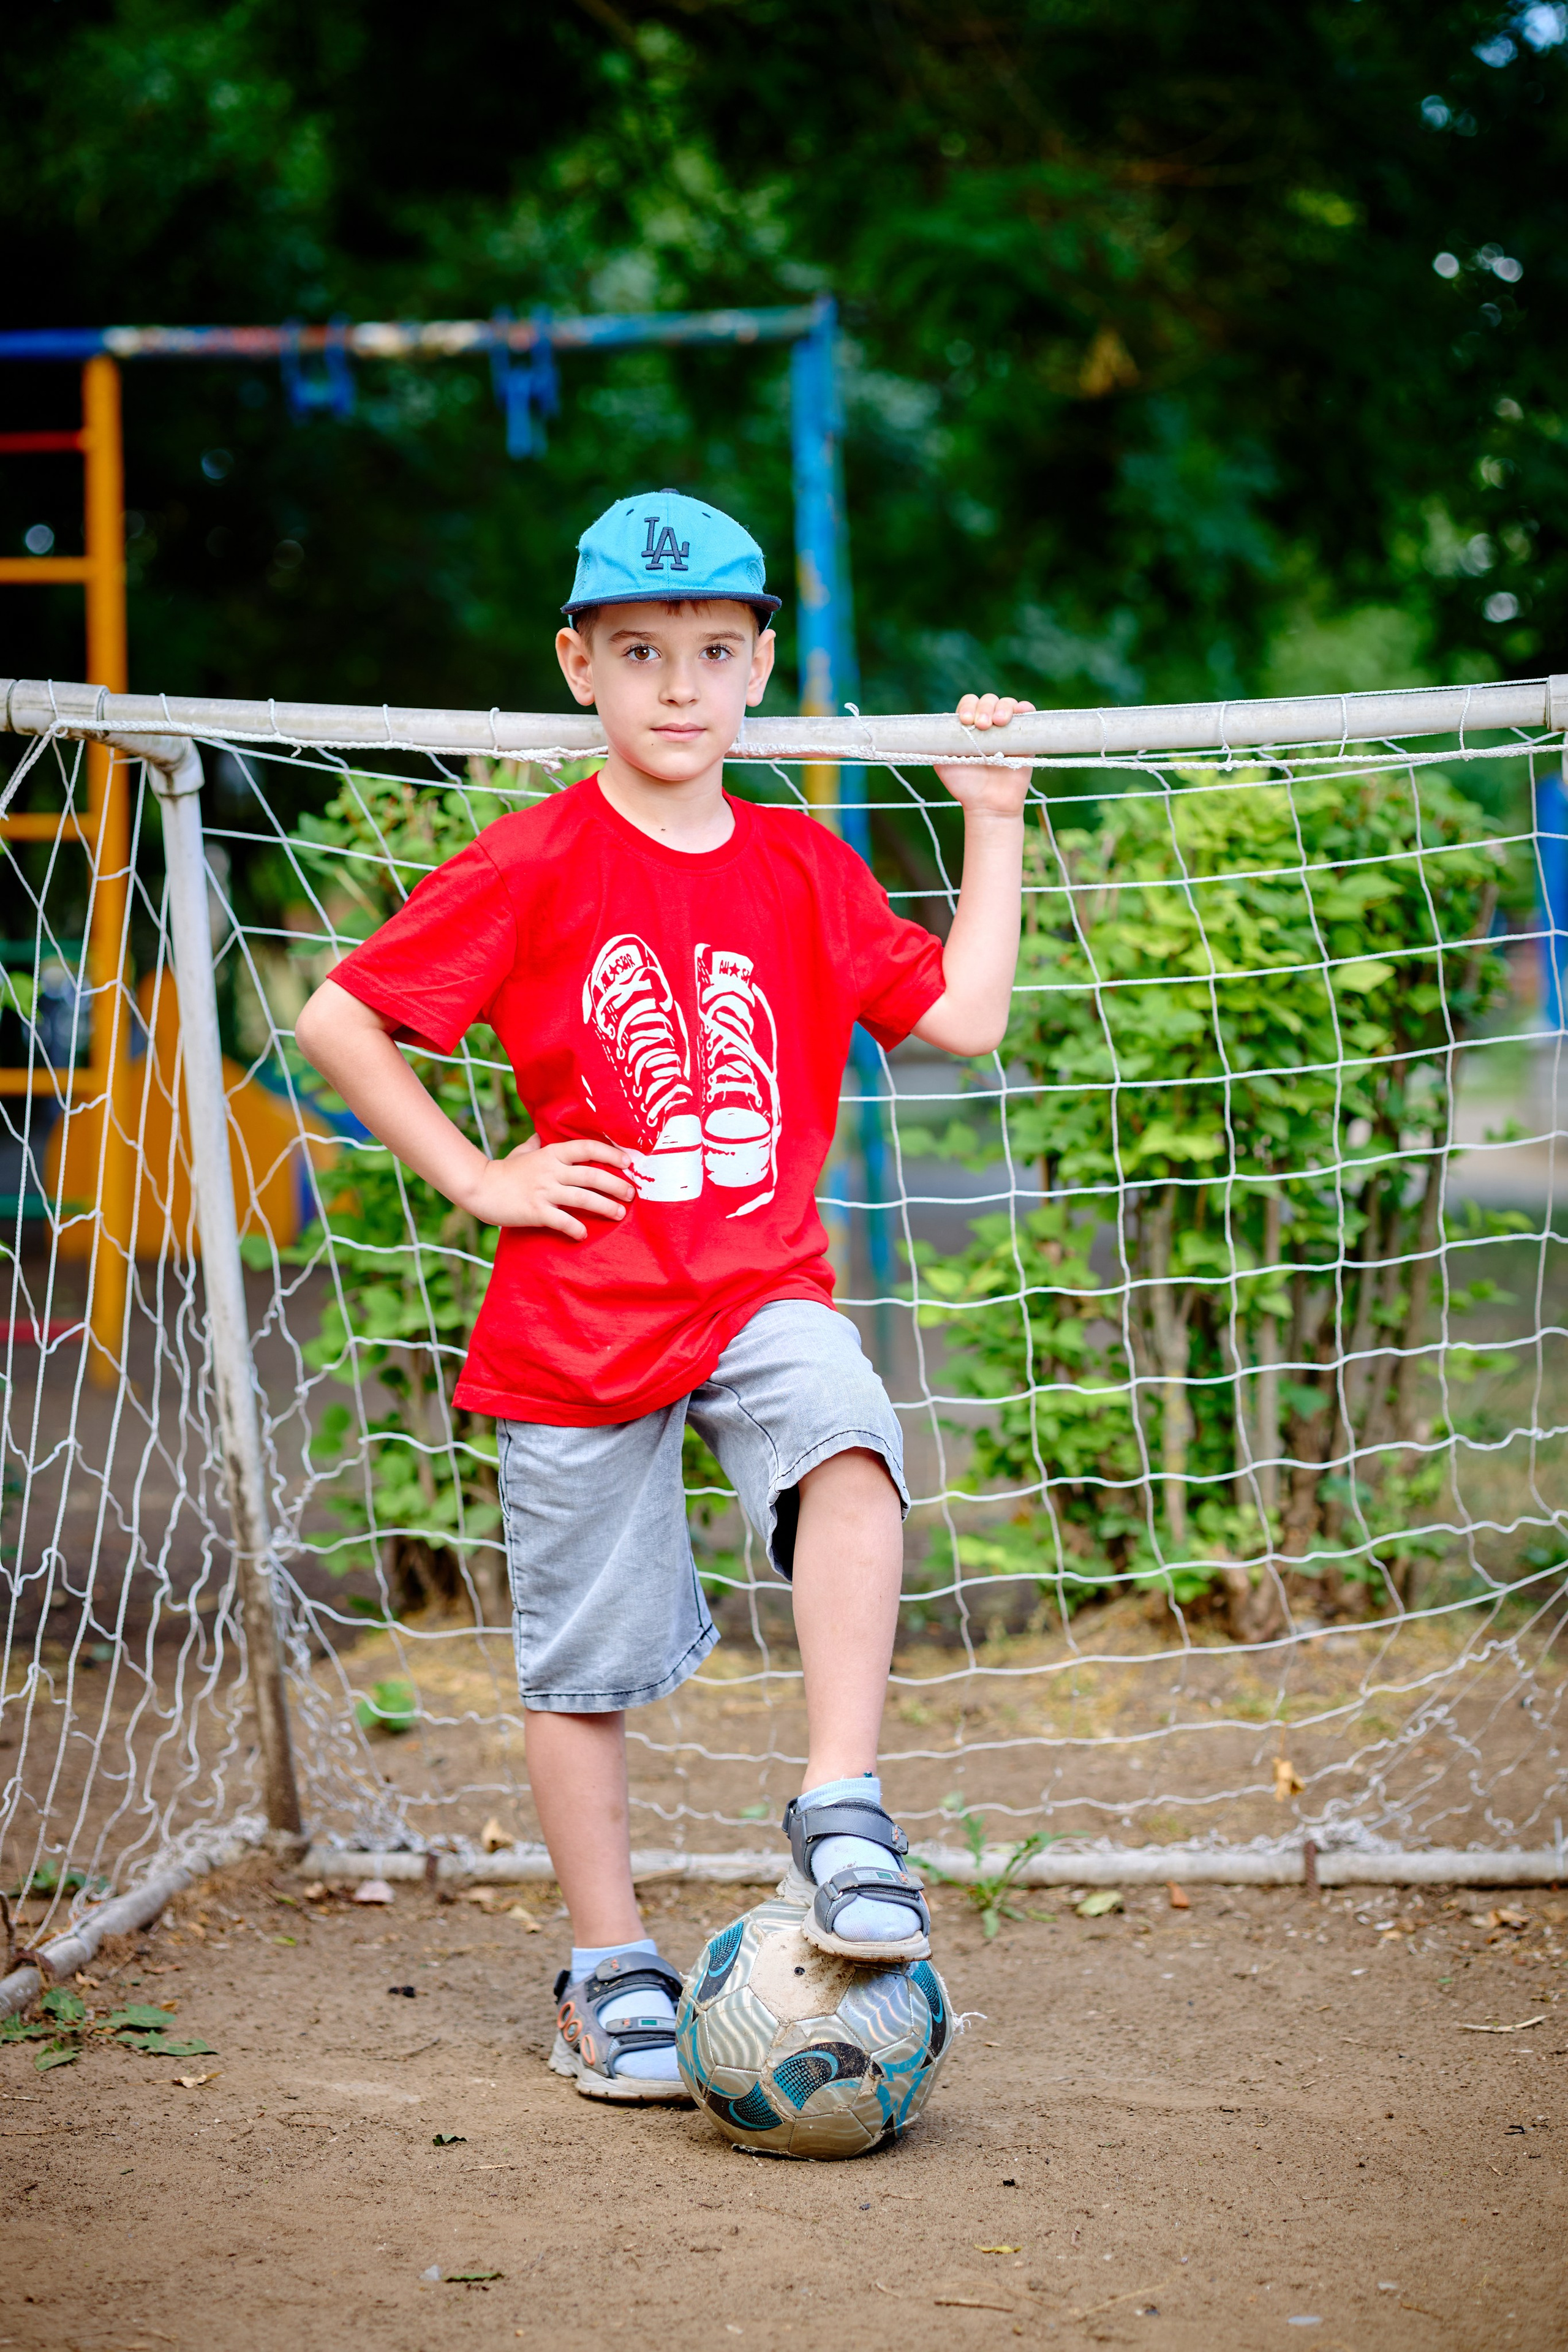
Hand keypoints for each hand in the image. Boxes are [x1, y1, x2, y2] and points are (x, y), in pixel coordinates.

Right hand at [463, 1133, 634, 1240]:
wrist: (480, 1188)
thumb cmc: (504, 1170)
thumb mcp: (524, 1150)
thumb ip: (539, 1142)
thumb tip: (546, 1131)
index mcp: (551, 1153)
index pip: (587, 1148)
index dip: (610, 1154)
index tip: (628, 1162)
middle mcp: (551, 1170)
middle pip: (592, 1175)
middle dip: (616, 1185)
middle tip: (631, 1194)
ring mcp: (544, 1191)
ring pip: (584, 1198)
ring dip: (605, 1207)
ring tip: (619, 1214)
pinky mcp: (536, 1211)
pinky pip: (563, 1221)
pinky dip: (576, 1228)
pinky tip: (584, 1234)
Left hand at [933, 692, 1035, 821]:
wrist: (988, 805)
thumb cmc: (965, 787)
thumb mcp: (944, 764)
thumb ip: (938, 744)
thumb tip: (938, 720)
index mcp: (969, 728)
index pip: (969, 704)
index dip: (967, 707)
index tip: (965, 721)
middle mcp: (988, 726)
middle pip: (988, 701)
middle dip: (984, 708)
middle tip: (982, 725)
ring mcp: (1007, 730)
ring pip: (1007, 704)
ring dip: (1003, 707)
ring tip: (998, 722)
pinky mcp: (1025, 738)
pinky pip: (1028, 715)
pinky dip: (1025, 708)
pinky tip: (1020, 711)